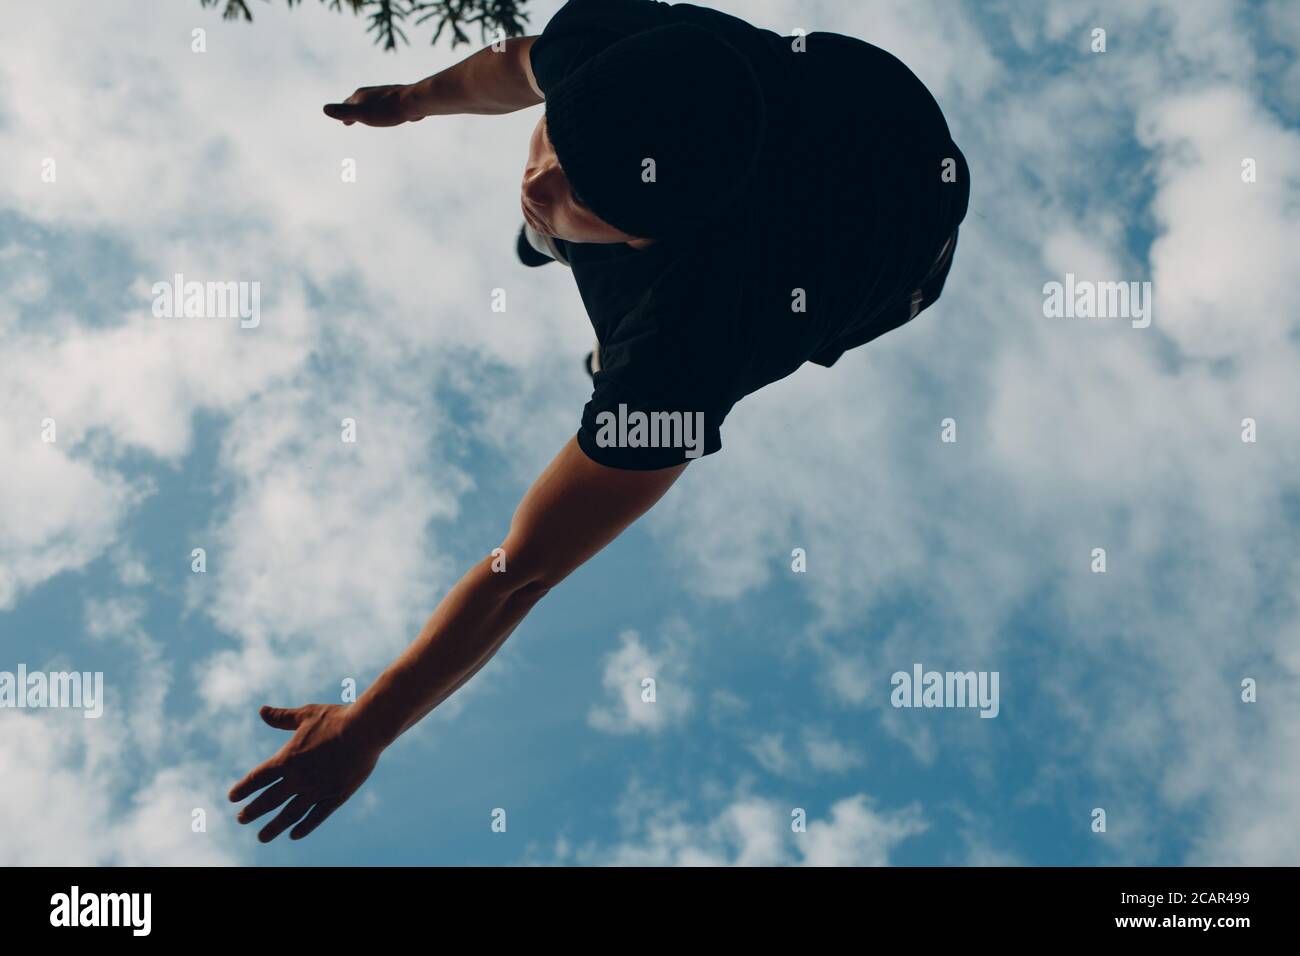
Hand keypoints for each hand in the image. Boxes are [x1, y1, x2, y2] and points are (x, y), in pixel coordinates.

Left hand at [229, 704, 381, 841]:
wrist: (365, 729)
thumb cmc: (335, 718)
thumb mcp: (306, 715)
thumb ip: (282, 718)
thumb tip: (261, 711)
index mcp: (287, 759)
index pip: (258, 778)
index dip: (243, 789)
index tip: (232, 797)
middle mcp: (298, 779)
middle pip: (268, 800)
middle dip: (252, 811)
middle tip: (241, 819)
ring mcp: (316, 790)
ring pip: (289, 815)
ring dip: (273, 827)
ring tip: (262, 837)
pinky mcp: (335, 796)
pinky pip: (315, 817)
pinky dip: (304, 827)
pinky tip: (294, 835)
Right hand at [323, 84, 423, 126]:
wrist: (414, 102)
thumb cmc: (387, 110)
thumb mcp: (363, 113)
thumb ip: (344, 112)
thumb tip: (324, 109)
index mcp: (360, 95)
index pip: (347, 104)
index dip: (343, 112)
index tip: (344, 121)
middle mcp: (371, 93)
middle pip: (358, 101)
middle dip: (353, 109)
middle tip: (349, 118)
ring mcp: (385, 95)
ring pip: (373, 103)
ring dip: (368, 109)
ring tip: (368, 116)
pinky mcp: (398, 100)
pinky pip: (387, 106)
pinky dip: (382, 110)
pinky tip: (390, 114)